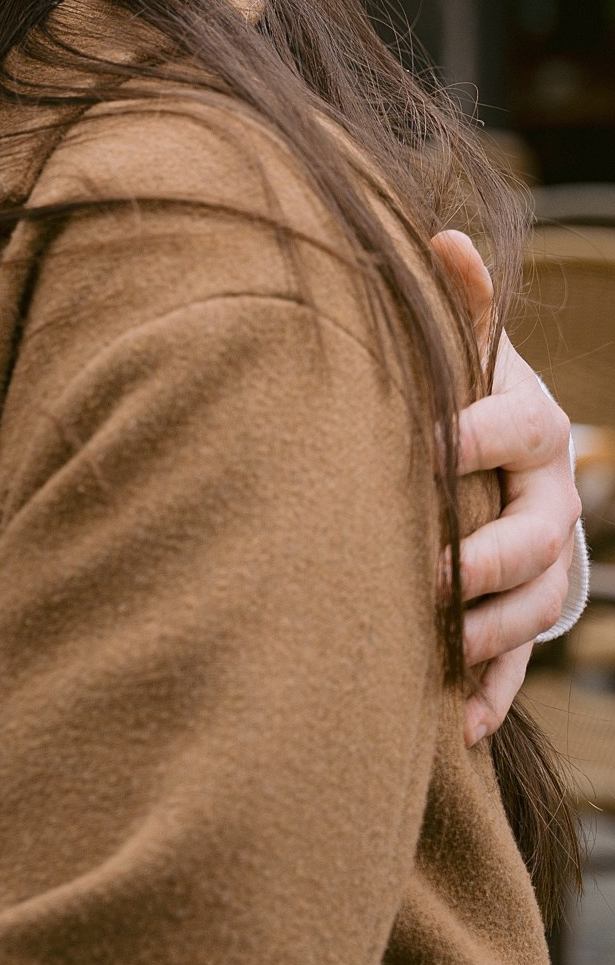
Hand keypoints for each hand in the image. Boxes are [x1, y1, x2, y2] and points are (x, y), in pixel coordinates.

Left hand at [434, 231, 581, 744]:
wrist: (516, 454)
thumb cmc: (469, 394)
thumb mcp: (472, 347)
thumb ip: (460, 304)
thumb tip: (443, 236)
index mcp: (534, 427)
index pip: (506, 432)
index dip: (463, 440)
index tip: (412, 450)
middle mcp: (551, 499)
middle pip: (532, 538)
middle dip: (484, 559)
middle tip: (428, 574)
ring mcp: (547, 563)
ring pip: (535, 609)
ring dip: (489, 637)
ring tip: (436, 652)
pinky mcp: (532, 614)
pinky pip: (521, 666)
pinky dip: (491, 698)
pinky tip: (456, 729)